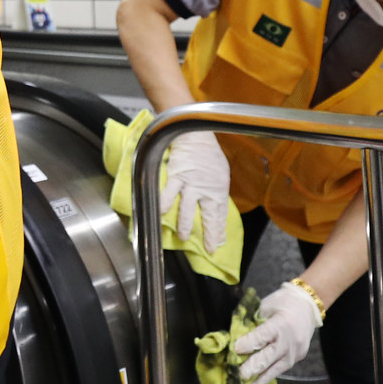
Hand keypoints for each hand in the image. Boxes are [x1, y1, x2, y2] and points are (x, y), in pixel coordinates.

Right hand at [161, 129, 231, 252]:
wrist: (195, 135)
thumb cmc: (208, 153)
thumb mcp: (220, 173)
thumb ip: (216, 190)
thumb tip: (215, 206)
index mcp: (218, 189)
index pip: (220, 214)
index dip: (219, 230)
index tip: (218, 243)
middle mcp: (206, 189)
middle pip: (209, 216)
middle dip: (209, 234)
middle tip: (209, 248)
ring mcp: (191, 183)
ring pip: (188, 208)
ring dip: (186, 224)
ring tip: (184, 237)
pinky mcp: (177, 176)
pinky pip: (169, 192)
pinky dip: (165, 203)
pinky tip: (162, 213)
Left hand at [236, 282, 322, 383]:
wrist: (308, 306)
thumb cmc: (283, 303)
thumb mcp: (266, 305)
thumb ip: (253, 321)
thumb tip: (236, 337)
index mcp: (281, 324)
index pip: (262, 337)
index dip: (248, 344)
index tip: (234, 350)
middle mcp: (289, 341)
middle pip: (268, 357)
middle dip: (252, 367)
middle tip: (239, 375)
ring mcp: (295, 351)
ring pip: (276, 368)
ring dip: (260, 378)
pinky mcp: (298, 357)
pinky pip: (281, 368)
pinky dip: (269, 375)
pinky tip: (258, 382)